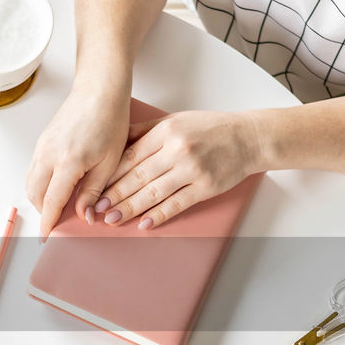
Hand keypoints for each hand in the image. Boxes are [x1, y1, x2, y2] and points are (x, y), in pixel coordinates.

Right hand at [26, 86, 130, 236]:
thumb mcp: (110, 162)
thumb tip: (85, 215)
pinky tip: (57, 184)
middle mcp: (48, 155)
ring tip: (58, 204)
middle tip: (58, 221)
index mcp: (68, 162)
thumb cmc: (110, 121)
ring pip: (31, 182)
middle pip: (35, 195)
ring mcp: (42, 147)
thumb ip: (94, 191)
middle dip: (44, 211)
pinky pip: (33, 169)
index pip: (52, 201)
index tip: (46, 237)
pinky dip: (40, 183)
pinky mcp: (42, 141)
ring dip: (40, 198)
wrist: (99, 91)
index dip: (48, 222)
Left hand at [95, 110, 265, 228]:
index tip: (96, 189)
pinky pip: (177, 204)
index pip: (131, 157)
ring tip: (113, 219)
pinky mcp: (206, 187)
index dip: (111, 176)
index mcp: (166, 131)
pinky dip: (159, 215)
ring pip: (154, 193)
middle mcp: (177, 150)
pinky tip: (144, 224)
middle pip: (138, 177)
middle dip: (115, 195)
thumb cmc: (210, 128)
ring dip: (131, 208)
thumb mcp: (175, 120)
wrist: (248, 138)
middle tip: (97, 209)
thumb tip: (115, 142)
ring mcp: (192, 170)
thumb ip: (145, 131)